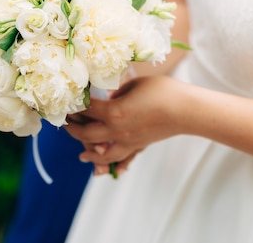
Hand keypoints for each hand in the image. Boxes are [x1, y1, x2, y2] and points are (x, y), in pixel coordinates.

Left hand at [64, 76, 183, 175]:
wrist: (186, 110)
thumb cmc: (163, 91)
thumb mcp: (135, 84)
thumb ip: (118, 92)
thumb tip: (108, 98)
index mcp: (114, 111)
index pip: (87, 110)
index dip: (75, 105)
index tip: (68, 101)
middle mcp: (117, 130)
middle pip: (87, 134)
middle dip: (73, 129)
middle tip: (66, 124)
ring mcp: (128, 141)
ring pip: (101, 153)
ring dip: (89, 154)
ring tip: (82, 154)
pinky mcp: (139, 145)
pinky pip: (122, 158)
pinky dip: (112, 164)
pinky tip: (107, 168)